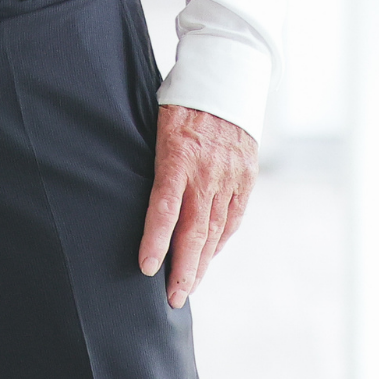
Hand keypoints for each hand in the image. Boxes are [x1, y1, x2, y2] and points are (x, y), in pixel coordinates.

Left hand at [138, 105, 256, 308]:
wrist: (225, 80)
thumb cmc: (178, 103)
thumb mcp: (153, 125)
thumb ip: (150, 163)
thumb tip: (132, 199)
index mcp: (178, 157)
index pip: (165, 208)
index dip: (156, 240)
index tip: (147, 268)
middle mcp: (207, 172)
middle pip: (195, 231)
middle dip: (184, 269)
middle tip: (173, 298)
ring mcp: (230, 176)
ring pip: (215, 229)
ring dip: (202, 262)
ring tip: (188, 287)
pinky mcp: (246, 177)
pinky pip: (233, 217)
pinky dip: (220, 240)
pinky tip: (209, 256)